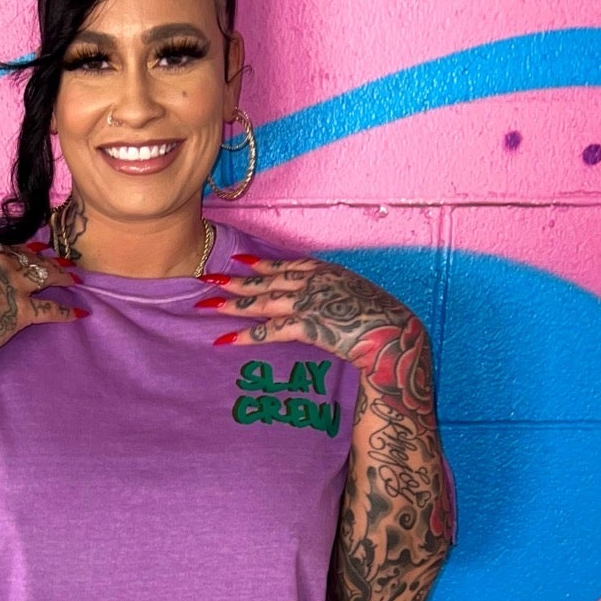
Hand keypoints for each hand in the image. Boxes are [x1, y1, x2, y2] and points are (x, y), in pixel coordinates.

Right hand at [0, 240, 87, 378]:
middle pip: (30, 258)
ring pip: (46, 276)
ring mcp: (13, 287)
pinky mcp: (23, 312)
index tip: (32, 248)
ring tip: (77, 278)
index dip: (20, 249)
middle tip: (63, 260)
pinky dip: (68, 312)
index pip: (4, 247)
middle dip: (48, 259)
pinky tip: (81, 314)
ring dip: (64, 276)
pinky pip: (51, 310)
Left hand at [197, 254, 430, 417]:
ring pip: (262, 303)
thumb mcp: (358, 299)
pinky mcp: (307, 325)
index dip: (261, 265)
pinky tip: (224, 339)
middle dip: (234, 282)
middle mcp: (313, 282)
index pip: (286, 266)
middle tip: (205, 280)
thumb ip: (337, 297)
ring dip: (232, 305)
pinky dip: (245, 335)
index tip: (240, 261)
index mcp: (326, 272)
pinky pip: (269, 331)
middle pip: (266, 282)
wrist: (395, 332)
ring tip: (205, 307)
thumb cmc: (384, 321)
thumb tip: (328, 306)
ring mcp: (308, 302)